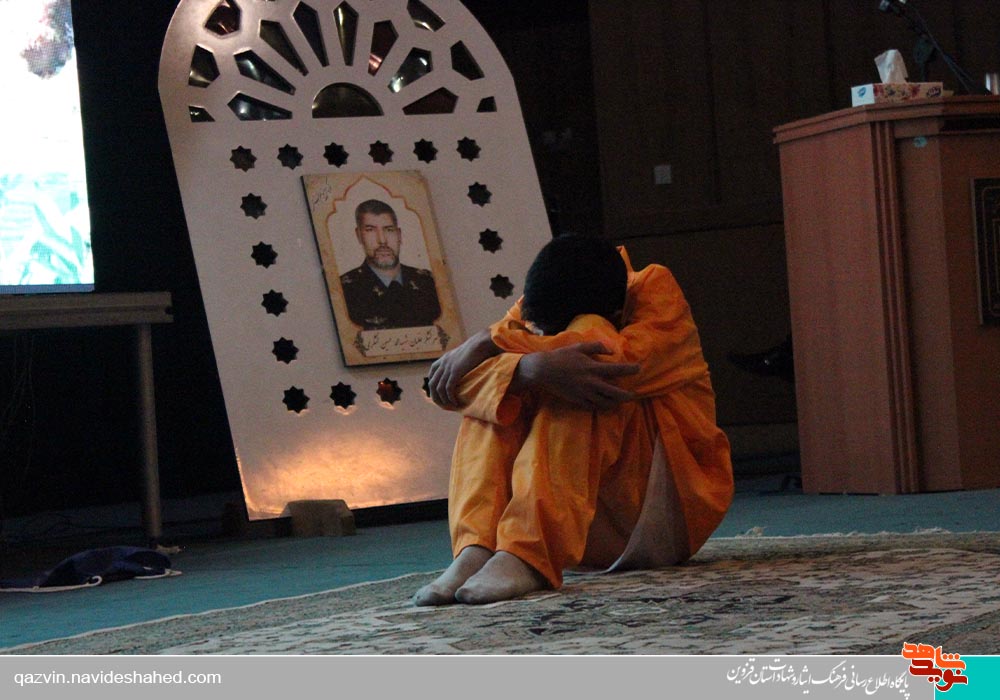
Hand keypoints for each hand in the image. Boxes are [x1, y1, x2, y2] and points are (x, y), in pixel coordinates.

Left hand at [427, 329, 499, 408]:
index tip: (437, 392)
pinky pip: (448, 388)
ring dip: (443, 400)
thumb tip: (465, 367)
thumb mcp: (464, 353)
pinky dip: (450, 398)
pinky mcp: (455, 372)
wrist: (480, 344)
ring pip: (439, 388)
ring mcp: (448, 368)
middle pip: (432, 383)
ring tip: (449, 406)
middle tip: (442, 404)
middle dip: (435, 396)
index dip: (432, 384)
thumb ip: (460, 361)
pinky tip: (455, 402)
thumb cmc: (477, 348)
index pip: (432, 373)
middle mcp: (443, 364)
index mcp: (444, 359)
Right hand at [513, 342, 639, 410]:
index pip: (616, 370)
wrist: (543, 371)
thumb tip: (611, 351)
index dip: (630, 369)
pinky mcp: (577, 400)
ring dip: (615, 403)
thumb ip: (597, 346)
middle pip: (614, 392)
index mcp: (592, 367)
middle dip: (626, 395)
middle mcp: (590, 382)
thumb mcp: (579, 347)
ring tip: (621, 402)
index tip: (639, 368)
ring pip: (604, 402)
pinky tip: (605, 405)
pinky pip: (592, 406)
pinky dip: (601, 406)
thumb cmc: (561, 356)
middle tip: (633, 395)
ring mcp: (583, 393)